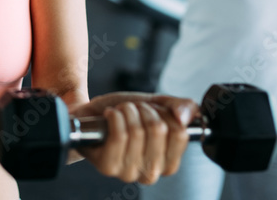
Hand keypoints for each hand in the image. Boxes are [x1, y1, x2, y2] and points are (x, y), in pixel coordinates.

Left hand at [70, 92, 197, 184]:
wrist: (92, 113)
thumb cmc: (126, 113)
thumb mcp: (160, 105)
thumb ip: (183, 107)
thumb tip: (184, 118)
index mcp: (169, 162)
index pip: (180, 134)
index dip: (165, 113)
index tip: (153, 111)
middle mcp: (152, 173)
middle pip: (158, 130)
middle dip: (144, 110)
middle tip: (133, 111)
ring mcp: (129, 173)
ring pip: (136, 131)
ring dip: (127, 111)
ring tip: (120, 113)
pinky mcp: (109, 167)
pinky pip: (119, 136)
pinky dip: (114, 116)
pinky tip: (109, 116)